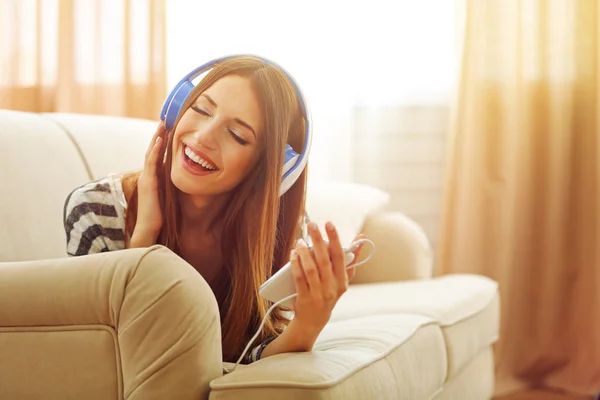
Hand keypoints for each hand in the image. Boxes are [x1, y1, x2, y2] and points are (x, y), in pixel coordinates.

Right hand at [131, 122, 166, 245]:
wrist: (149, 228)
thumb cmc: (160, 214)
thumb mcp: (168, 195)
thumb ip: (171, 185)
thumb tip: (182, 177)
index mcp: (153, 176)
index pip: (157, 154)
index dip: (162, 140)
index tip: (169, 127)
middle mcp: (148, 174)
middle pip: (153, 149)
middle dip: (159, 133)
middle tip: (165, 118)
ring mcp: (147, 177)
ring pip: (151, 152)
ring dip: (156, 136)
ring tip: (163, 123)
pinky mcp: (149, 183)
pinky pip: (152, 163)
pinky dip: (155, 150)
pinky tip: (160, 140)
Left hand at [290, 221, 367, 334]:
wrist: (314, 319)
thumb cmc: (330, 293)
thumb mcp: (342, 278)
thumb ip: (351, 258)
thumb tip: (362, 237)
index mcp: (343, 280)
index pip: (340, 256)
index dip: (335, 239)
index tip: (329, 224)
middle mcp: (332, 287)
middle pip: (324, 260)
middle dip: (318, 240)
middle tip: (311, 225)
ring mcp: (318, 294)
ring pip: (311, 269)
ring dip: (304, 252)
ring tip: (300, 241)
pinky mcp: (305, 298)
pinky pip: (300, 278)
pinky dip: (296, 264)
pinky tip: (293, 254)